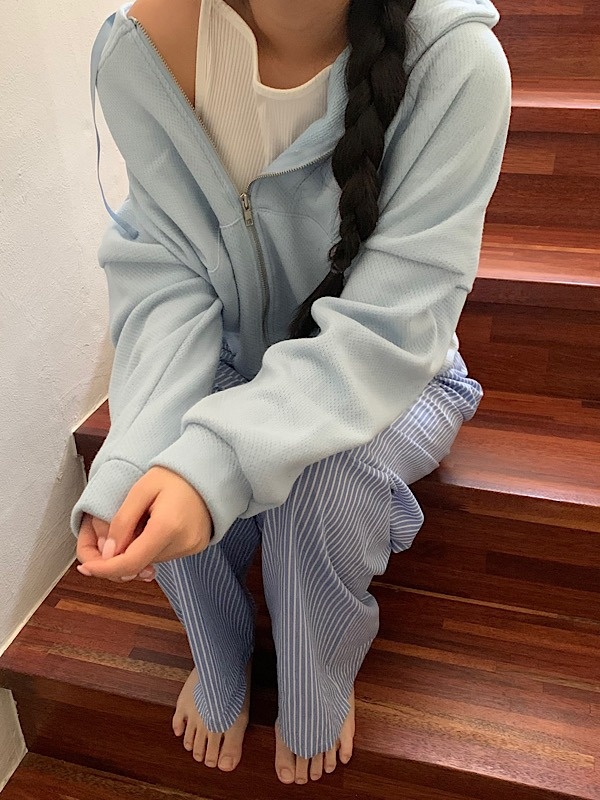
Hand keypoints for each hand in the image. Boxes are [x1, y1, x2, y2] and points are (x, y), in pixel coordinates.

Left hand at [77, 466, 212, 580]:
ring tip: (143, 520)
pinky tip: (156, 524)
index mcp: (167, 527)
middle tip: (118, 529)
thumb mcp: (140, 490)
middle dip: (120, 554)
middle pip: (139, 563)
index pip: (129, 563)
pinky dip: (152, 545)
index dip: (104, 569)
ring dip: (137, 548)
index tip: (86, 568)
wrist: (208, 472)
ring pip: (149, 560)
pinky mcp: (195, 548)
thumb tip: (107, 554)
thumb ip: (121, 522)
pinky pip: (164, 555)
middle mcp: (182, 543)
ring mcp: (191, 548)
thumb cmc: (174, 475)